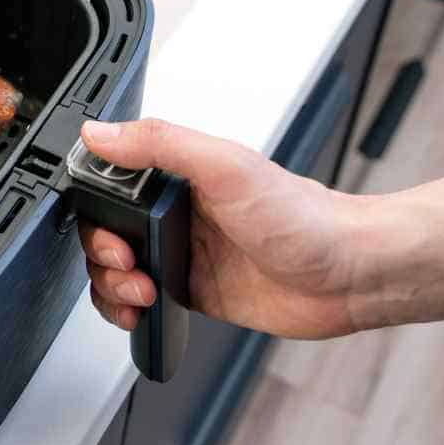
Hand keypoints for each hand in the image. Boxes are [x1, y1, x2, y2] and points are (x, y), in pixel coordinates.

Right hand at [77, 118, 367, 339]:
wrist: (350, 274)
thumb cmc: (304, 217)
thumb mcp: (226, 166)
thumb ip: (161, 144)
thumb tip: (101, 133)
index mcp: (178, 175)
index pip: (110, 181)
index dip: (94, 207)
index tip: (108, 226)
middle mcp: (176, 211)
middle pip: (104, 230)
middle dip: (102, 253)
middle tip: (127, 263)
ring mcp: (182, 253)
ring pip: (116, 269)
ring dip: (111, 285)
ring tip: (140, 292)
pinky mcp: (192, 291)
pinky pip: (139, 300)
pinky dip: (126, 309)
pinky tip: (140, 311)